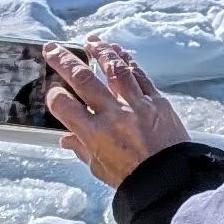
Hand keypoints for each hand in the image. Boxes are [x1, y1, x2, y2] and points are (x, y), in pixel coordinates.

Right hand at [42, 40, 186, 187]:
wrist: (171, 182)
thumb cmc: (134, 179)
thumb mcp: (99, 168)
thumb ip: (81, 148)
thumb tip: (65, 139)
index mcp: (94, 135)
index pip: (64, 105)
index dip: (54, 95)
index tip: (53, 90)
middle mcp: (113, 116)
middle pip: (83, 79)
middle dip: (64, 60)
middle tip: (52, 49)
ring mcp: (137, 106)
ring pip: (114, 69)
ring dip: (100, 51)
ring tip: (90, 40)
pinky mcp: (157, 102)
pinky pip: (139, 75)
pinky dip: (127, 61)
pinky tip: (117, 51)